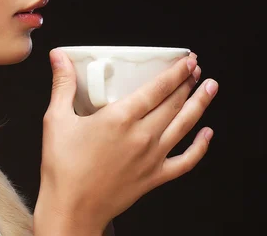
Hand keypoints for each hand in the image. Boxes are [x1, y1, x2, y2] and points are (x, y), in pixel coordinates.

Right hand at [33, 49, 216, 234]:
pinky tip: (207, 134)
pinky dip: (200, 147)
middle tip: (196, 69)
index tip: (187, 60)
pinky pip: (186, 161)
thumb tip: (59, 57)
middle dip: (188, 82)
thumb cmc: (63, 167)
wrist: (72, 208)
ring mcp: (152, 157)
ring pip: (184, 126)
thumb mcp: (56, 119)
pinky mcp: (154, 177)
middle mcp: (142, 136)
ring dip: (200, 104)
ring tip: (210, 88)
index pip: (157, 88)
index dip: (176, 72)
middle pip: (174, 103)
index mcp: (120, 118)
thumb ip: (63, 85)